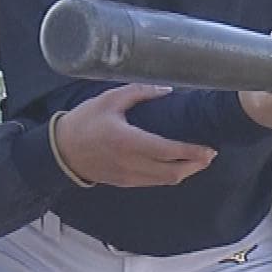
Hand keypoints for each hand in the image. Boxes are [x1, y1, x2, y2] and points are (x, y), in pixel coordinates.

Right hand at [52, 84, 215, 186]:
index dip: (191, 152)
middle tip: (209, 153)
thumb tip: (167, 89)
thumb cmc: (84, 122)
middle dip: (195, 164)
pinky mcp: (126, 182)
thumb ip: (139, 92)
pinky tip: (176, 165)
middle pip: (173, 171)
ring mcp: (129, 176)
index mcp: (128, 141)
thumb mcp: (109, 99)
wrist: (62, 151)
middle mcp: (131, 163)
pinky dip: (170, 175)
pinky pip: (154, 182)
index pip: (168, 151)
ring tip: (198, 160)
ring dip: (185, 172)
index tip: (209, 148)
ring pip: (166, 180)